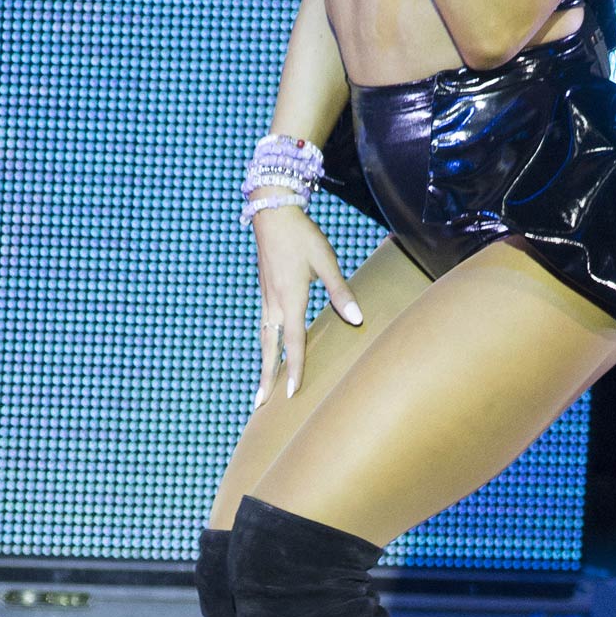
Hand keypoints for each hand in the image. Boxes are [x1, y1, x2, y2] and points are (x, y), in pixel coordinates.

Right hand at [251, 204, 361, 402]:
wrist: (272, 212)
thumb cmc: (302, 236)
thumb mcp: (326, 262)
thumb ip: (340, 292)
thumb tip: (356, 319)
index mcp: (290, 299)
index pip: (294, 342)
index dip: (294, 369)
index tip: (292, 394)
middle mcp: (274, 303)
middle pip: (269, 348)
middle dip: (266, 377)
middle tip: (260, 404)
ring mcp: (266, 297)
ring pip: (264, 338)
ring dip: (263, 363)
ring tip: (261, 386)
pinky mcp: (265, 291)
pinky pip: (263, 325)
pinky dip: (265, 344)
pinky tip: (269, 350)